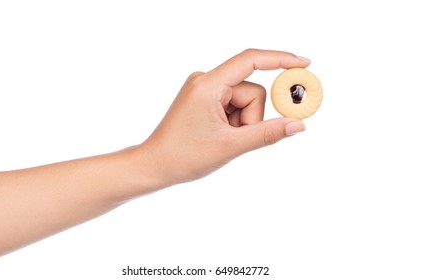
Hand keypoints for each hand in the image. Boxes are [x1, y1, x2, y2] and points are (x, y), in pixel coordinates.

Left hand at [139, 49, 310, 185]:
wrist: (154, 165)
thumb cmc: (184, 156)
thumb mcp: (231, 146)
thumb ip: (267, 133)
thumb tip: (298, 124)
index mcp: (208, 85)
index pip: (250, 61)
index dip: (280, 59)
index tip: (304, 64)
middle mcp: (205, 80)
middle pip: (251, 91)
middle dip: (251, 118)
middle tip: (236, 139)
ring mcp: (204, 89)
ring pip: (244, 101)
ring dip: (242, 123)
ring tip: (223, 140)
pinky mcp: (204, 98)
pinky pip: (233, 105)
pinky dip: (234, 122)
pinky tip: (219, 135)